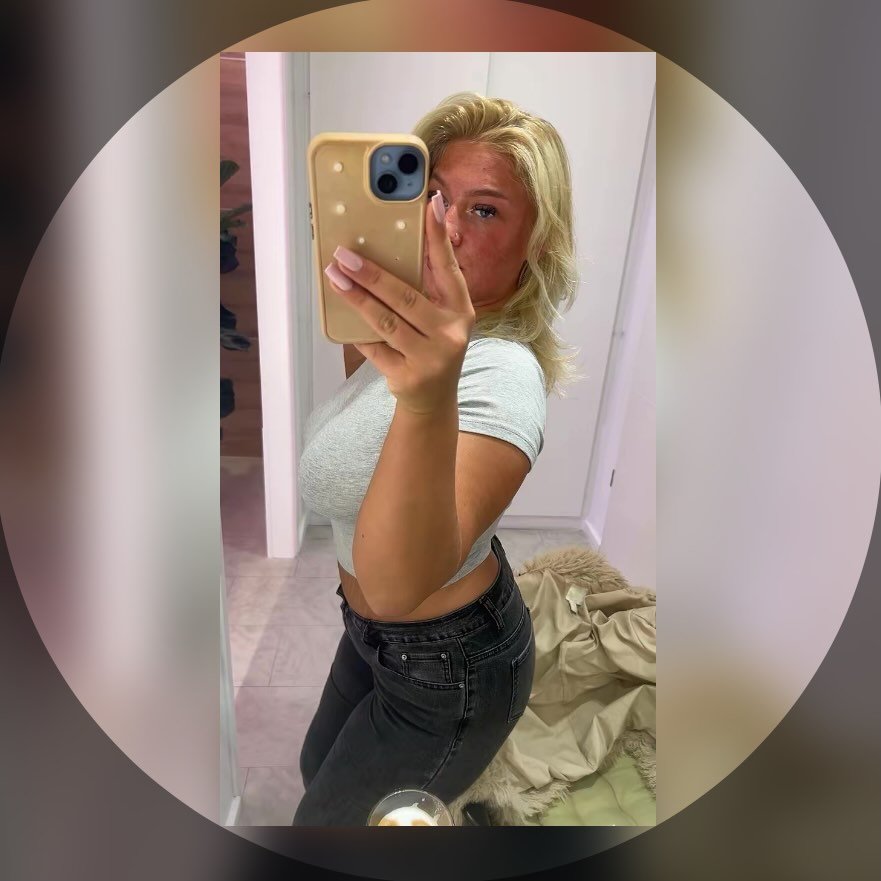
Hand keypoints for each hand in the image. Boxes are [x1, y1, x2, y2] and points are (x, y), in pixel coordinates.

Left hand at [323, 192, 475, 415]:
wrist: (434, 401)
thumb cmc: (432, 347)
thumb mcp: (441, 317)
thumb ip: (427, 286)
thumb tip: (396, 242)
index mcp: (461, 310)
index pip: (448, 267)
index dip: (438, 236)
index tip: (430, 203)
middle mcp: (451, 333)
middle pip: (406, 297)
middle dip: (372, 274)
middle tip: (344, 254)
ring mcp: (430, 358)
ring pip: (386, 322)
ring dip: (356, 298)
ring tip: (334, 276)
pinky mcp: (407, 376)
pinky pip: (374, 348)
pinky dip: (357, 330)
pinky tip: (339, 313)